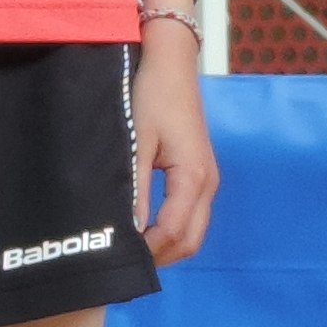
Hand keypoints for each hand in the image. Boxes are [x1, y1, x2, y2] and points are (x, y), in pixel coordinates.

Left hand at [134, 49, 218, 264]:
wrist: (171, 65)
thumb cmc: (151, 97)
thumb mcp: (136, 143)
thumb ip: (134, 190)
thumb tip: (127, 233)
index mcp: (193, 176)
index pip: (173, 232)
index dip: (147, 252)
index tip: (118, 259)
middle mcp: (207, 183)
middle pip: (190, 241)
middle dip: (160, 257)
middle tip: (125, 261)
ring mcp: (208, 179)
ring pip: (193, 232)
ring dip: (166, 246)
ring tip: (132, 248)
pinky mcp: (201, 174)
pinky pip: (192, 216)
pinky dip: (172, 231)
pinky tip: (145, 228)